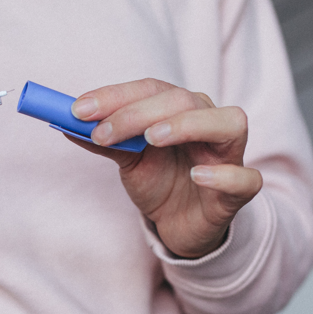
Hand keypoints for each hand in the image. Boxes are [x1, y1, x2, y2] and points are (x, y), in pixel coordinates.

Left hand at [69, 78, 261, 258]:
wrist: (180, 225)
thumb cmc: (159, 181)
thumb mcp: (127, 159)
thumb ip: (104, 141)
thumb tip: (65, 123)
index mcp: (180, 108)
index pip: (151, 88)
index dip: (114, 96)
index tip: (78, 110)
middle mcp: (209, 121)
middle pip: (183, 100)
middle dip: (138, 112)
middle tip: (102, 132)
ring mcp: (228, 155)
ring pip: (229, 123)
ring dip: (187, 125)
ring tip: (151, 138)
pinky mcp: (238, 192)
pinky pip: (247, 178)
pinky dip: (225, 175)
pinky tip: (198, 175)